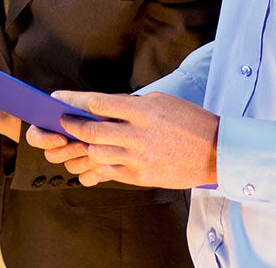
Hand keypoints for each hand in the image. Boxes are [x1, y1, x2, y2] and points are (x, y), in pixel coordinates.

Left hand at [26, 91, 218, 189]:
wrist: (217, 152)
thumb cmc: (190, 122)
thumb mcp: (162, 102)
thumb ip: (132, 105)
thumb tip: (105, 107)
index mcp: (142, 110)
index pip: (98, 103)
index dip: (73, 101)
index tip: (58, 99)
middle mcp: (137, 134)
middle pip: (90, 130)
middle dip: (70, 126)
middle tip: (61, 122)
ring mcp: (138, 158)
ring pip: (96, 153)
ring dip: (81, 148)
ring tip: (74, 144)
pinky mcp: (140, 177)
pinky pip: (109, 173)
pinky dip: (95, 169)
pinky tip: (88, 167)